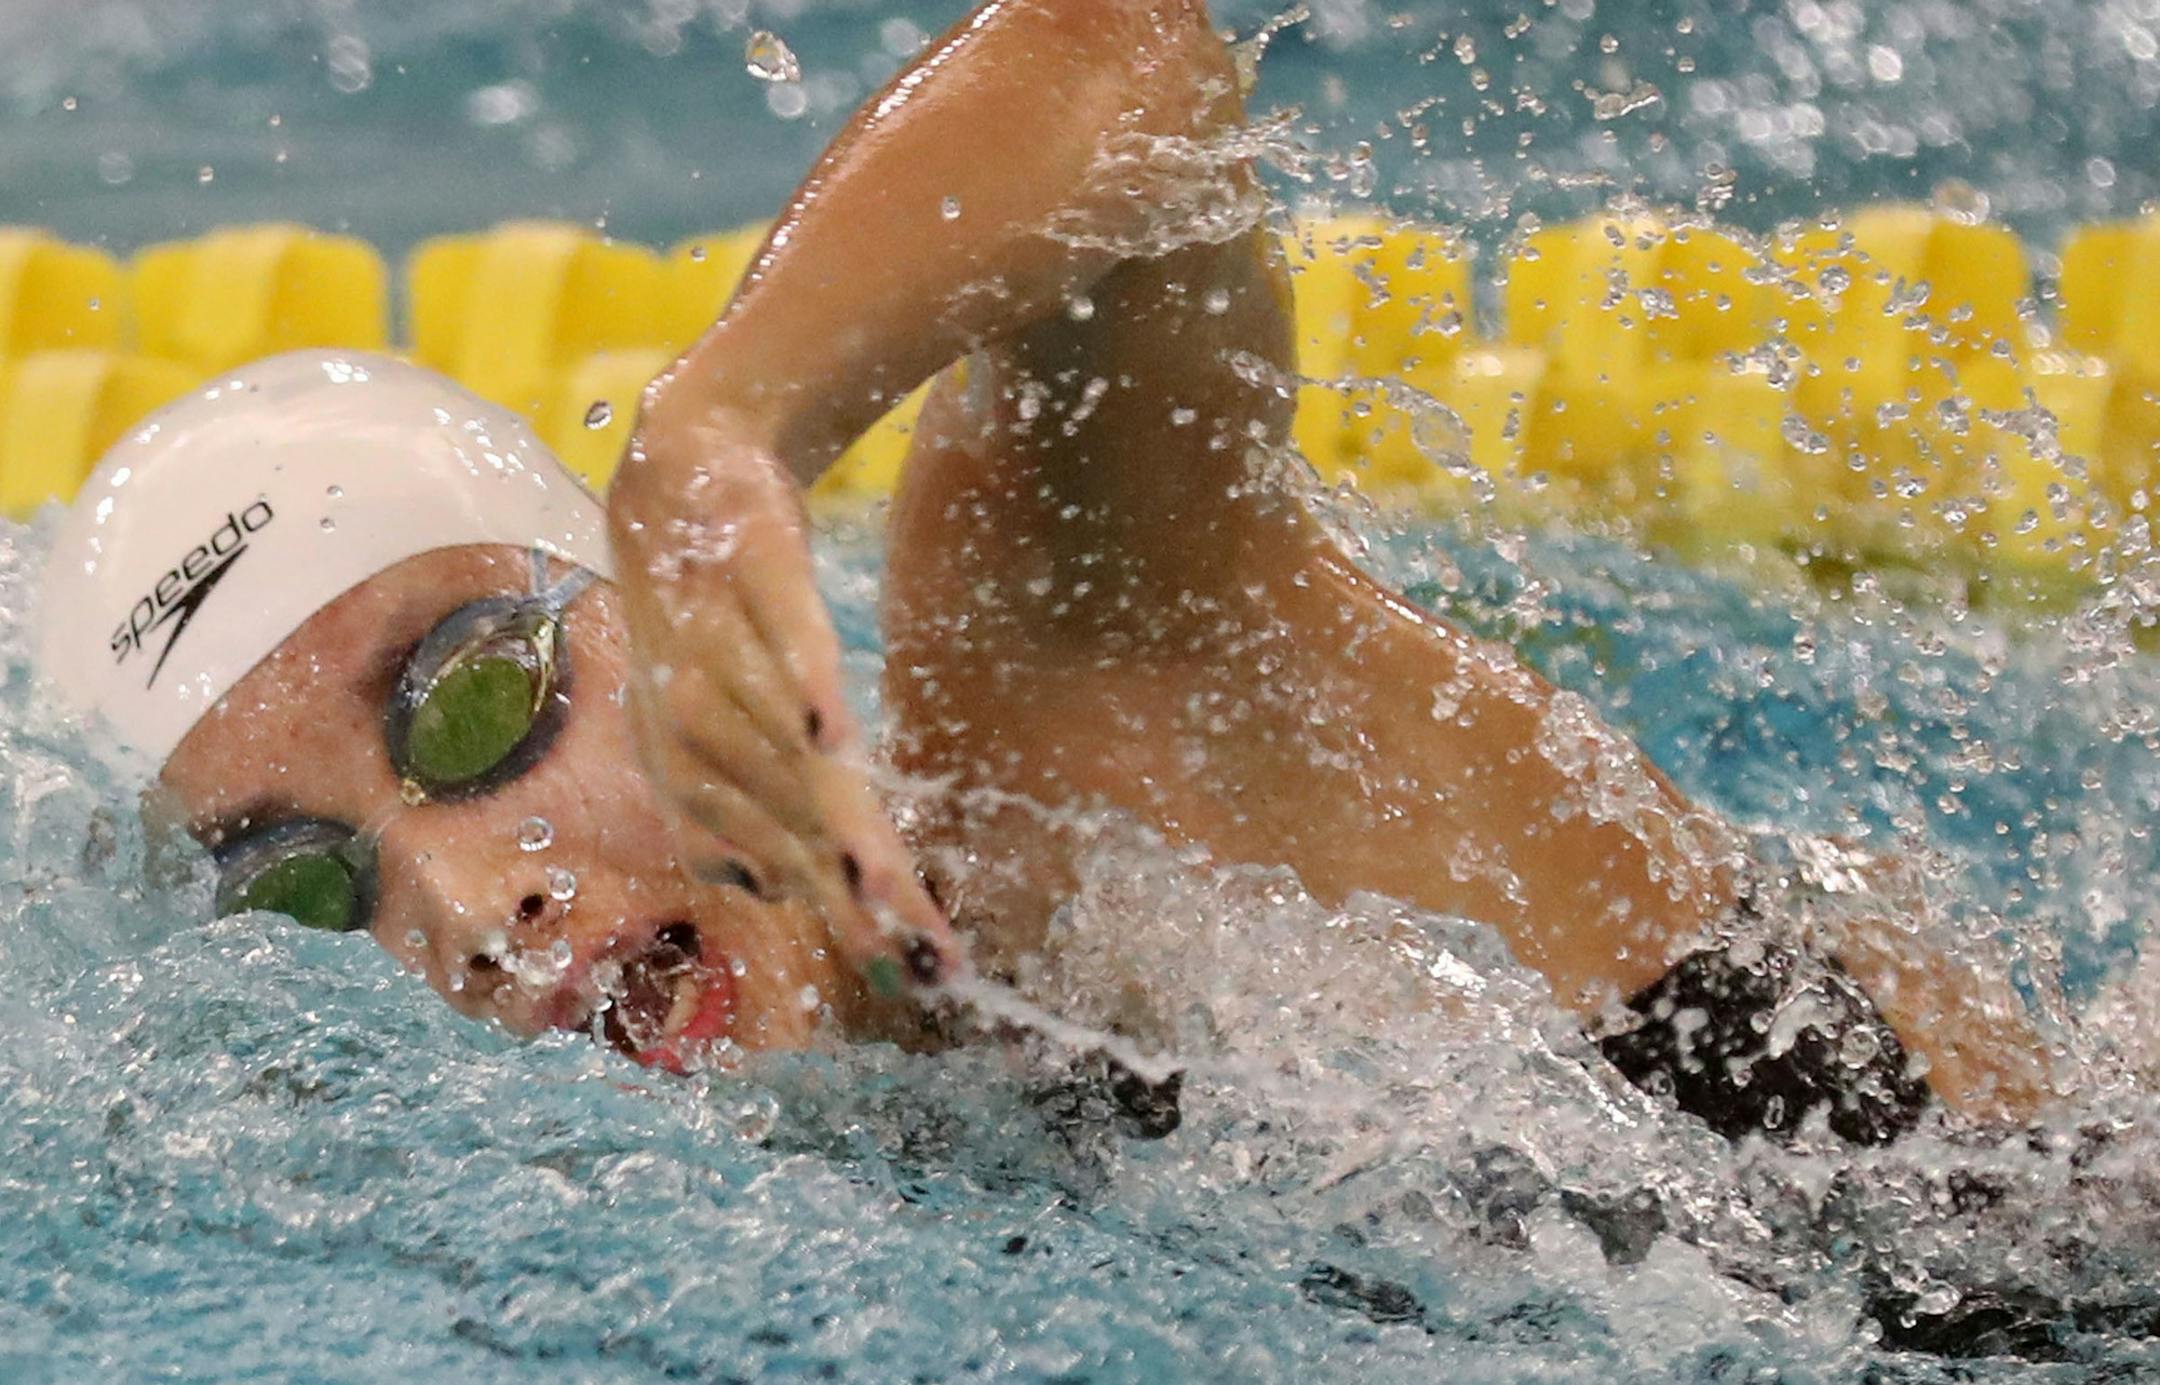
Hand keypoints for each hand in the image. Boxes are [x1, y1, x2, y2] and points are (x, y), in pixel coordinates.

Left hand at [608, 412, 962, 995]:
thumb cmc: (709, 623)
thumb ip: (750, 814)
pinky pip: (787, 642)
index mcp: (695, 783)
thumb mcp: (721, 733)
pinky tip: (834, 736)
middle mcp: (698, 735)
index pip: (796, 866)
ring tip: (892, 891)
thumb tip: (782, 890)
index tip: (922, 976)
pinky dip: (806, 687)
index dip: (858, 922)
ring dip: (841, 826)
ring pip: (796, 759)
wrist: (677, 482)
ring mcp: (725, 657)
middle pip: (803, 831)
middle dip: (861, 900)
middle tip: (922, 959)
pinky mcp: (757, 580)